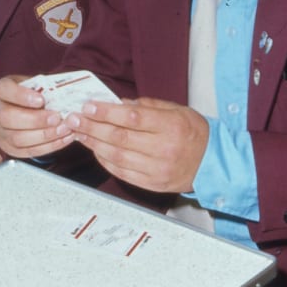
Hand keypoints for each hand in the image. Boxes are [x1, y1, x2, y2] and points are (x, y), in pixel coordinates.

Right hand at [0, 76, 78, 159]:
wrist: (25, 111)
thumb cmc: (34, 94)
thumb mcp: (38, 84)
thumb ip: (46, 88)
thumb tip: (67, 93)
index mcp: (3, 90)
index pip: (5, 90)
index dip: (22, 96)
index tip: (41, 100)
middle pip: (8, 118)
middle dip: (35, 120)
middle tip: (56, 118)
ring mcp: (1, 131)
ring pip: (17, 138)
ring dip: (44, 135)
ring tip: (63, 130)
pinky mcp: (10, 147)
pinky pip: (27, 151)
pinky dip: (48, 147)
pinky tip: (63, 139)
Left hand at [63, 98, 207, 194]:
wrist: (212, 163)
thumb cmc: (194, 132)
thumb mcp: (177, 110)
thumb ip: (147, 105)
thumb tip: (118, 103)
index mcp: (171, 126)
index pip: (132, 117)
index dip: (107, 112)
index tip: (88, 106)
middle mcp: (163, 148)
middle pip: (120, 137)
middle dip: (92, 127)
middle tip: (74, 119)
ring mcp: (157, 169)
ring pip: (117, 156)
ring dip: (94, 144)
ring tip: (80, 133)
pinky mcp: (152, 183)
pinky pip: (122, 172)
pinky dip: (106, 160)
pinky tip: (96, 150)